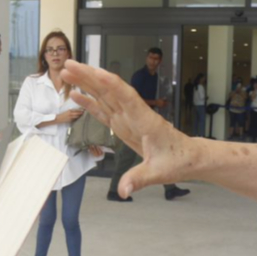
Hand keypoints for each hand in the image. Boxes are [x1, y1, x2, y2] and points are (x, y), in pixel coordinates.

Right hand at [62, 60, 195, 197]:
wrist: (189, 157)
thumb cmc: (178, 161)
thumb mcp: (160, 172)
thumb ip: (139, 179)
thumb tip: (124, 190)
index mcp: (145, 121)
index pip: (127, 98)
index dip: (111, 85)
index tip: (95, 72)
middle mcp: (135, 115)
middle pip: (110, 91)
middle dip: (89, 76)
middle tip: (68, 64)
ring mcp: (127, 118)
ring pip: (104, 96)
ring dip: (86, 83)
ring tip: (68, 72)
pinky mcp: (123, 124)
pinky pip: (104, 110)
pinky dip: (90, 102)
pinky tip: (77, 95)